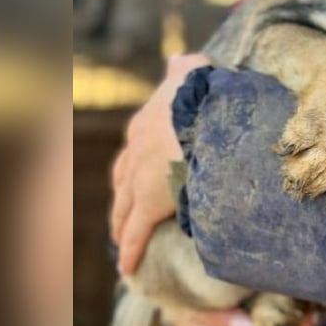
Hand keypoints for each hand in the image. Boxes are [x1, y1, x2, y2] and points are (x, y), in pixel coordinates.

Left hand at [111, 53, 209, 274]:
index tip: (133, 180)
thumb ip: (183, 66)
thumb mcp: (192, 71)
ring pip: (124, 209)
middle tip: (121, 216)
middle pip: (121, 182)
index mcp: (146, 123)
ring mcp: (140, 179)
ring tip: (120, 242)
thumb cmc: (205, 90)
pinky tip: (127, 266)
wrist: (205, 112)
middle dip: (121, 199)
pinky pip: (137, 232)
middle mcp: (136, 151)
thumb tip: (176, 59)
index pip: (132, 150)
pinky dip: (130, 250)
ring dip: (120, 226)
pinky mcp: (151, 203)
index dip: (132, 167)